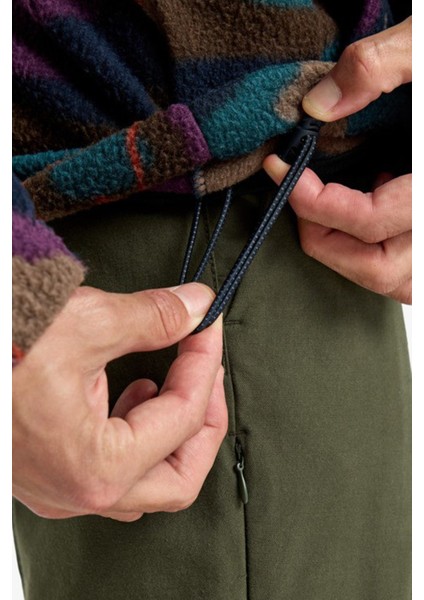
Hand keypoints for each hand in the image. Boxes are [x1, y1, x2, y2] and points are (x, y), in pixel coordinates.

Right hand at [13, 283, 226, 521]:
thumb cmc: (1, 341)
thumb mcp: (86, 322)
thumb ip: (154, 318)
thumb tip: (195, 305)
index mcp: (97, 466)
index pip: (184, 415)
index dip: (206, 361)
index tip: (207, 325)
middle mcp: (80, 492)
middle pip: (180, 477)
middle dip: (205, 420)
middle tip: (207, 370)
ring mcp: (62, 487)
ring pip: (149, 482)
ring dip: (173, 432)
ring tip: (170, 380)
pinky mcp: (49, 471)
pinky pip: (114, 472)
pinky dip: (137, 434)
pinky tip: (132, 392)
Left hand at [263, 17, 410, 303]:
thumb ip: (378, 66)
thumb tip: (318, 106)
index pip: (368, 221)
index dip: (315, 203)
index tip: (285, 173)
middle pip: (378, 269)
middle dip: (324, 239)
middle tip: (301, 198)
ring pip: (393, 280)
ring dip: (348, 256)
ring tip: (328, 212)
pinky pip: (406, 270)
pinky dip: (376, 253)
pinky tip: (370, 211)